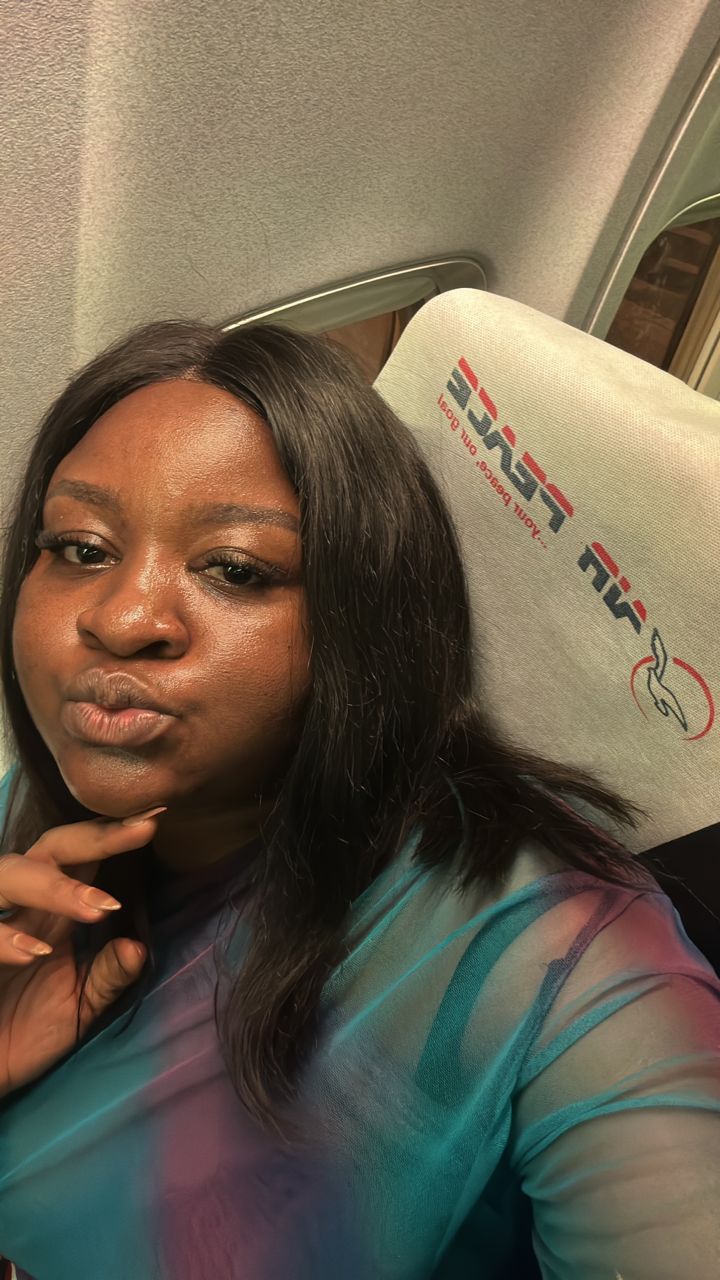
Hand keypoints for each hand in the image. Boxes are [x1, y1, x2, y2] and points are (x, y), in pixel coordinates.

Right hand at [0, 806, 164, 1097]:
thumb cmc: (24, 1032)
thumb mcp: (78, 1008)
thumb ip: (108, 977)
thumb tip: (139, 948)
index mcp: (50, 913)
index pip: (81, 857)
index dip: (114, 834)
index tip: (157, 817)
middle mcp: (19, 910)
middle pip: (47, 849)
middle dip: (94, 838)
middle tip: (141, 831)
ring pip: (6, 875)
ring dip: (53, 887)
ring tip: (99, 906)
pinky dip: (5, 939)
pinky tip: (35, 953)